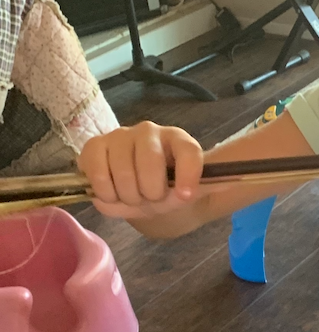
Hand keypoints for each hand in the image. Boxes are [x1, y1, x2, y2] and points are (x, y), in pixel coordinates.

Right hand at [79, 122, 206, 219]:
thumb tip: (211, 186)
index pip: (189, 152)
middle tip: (151, 199)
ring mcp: (121, 135)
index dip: (188, 175)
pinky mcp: (95, 145)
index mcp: (180, 141)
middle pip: (150, 164)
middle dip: (151, 193)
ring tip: (132, 198)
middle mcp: (150, 131)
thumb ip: (197, 190)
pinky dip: (104, 190)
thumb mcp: (187, 194)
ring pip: (122, 171)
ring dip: (128, 196)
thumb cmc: (168, 190)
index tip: (186, 196)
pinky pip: (96, 169)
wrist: (141, 190)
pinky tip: (112, 193)